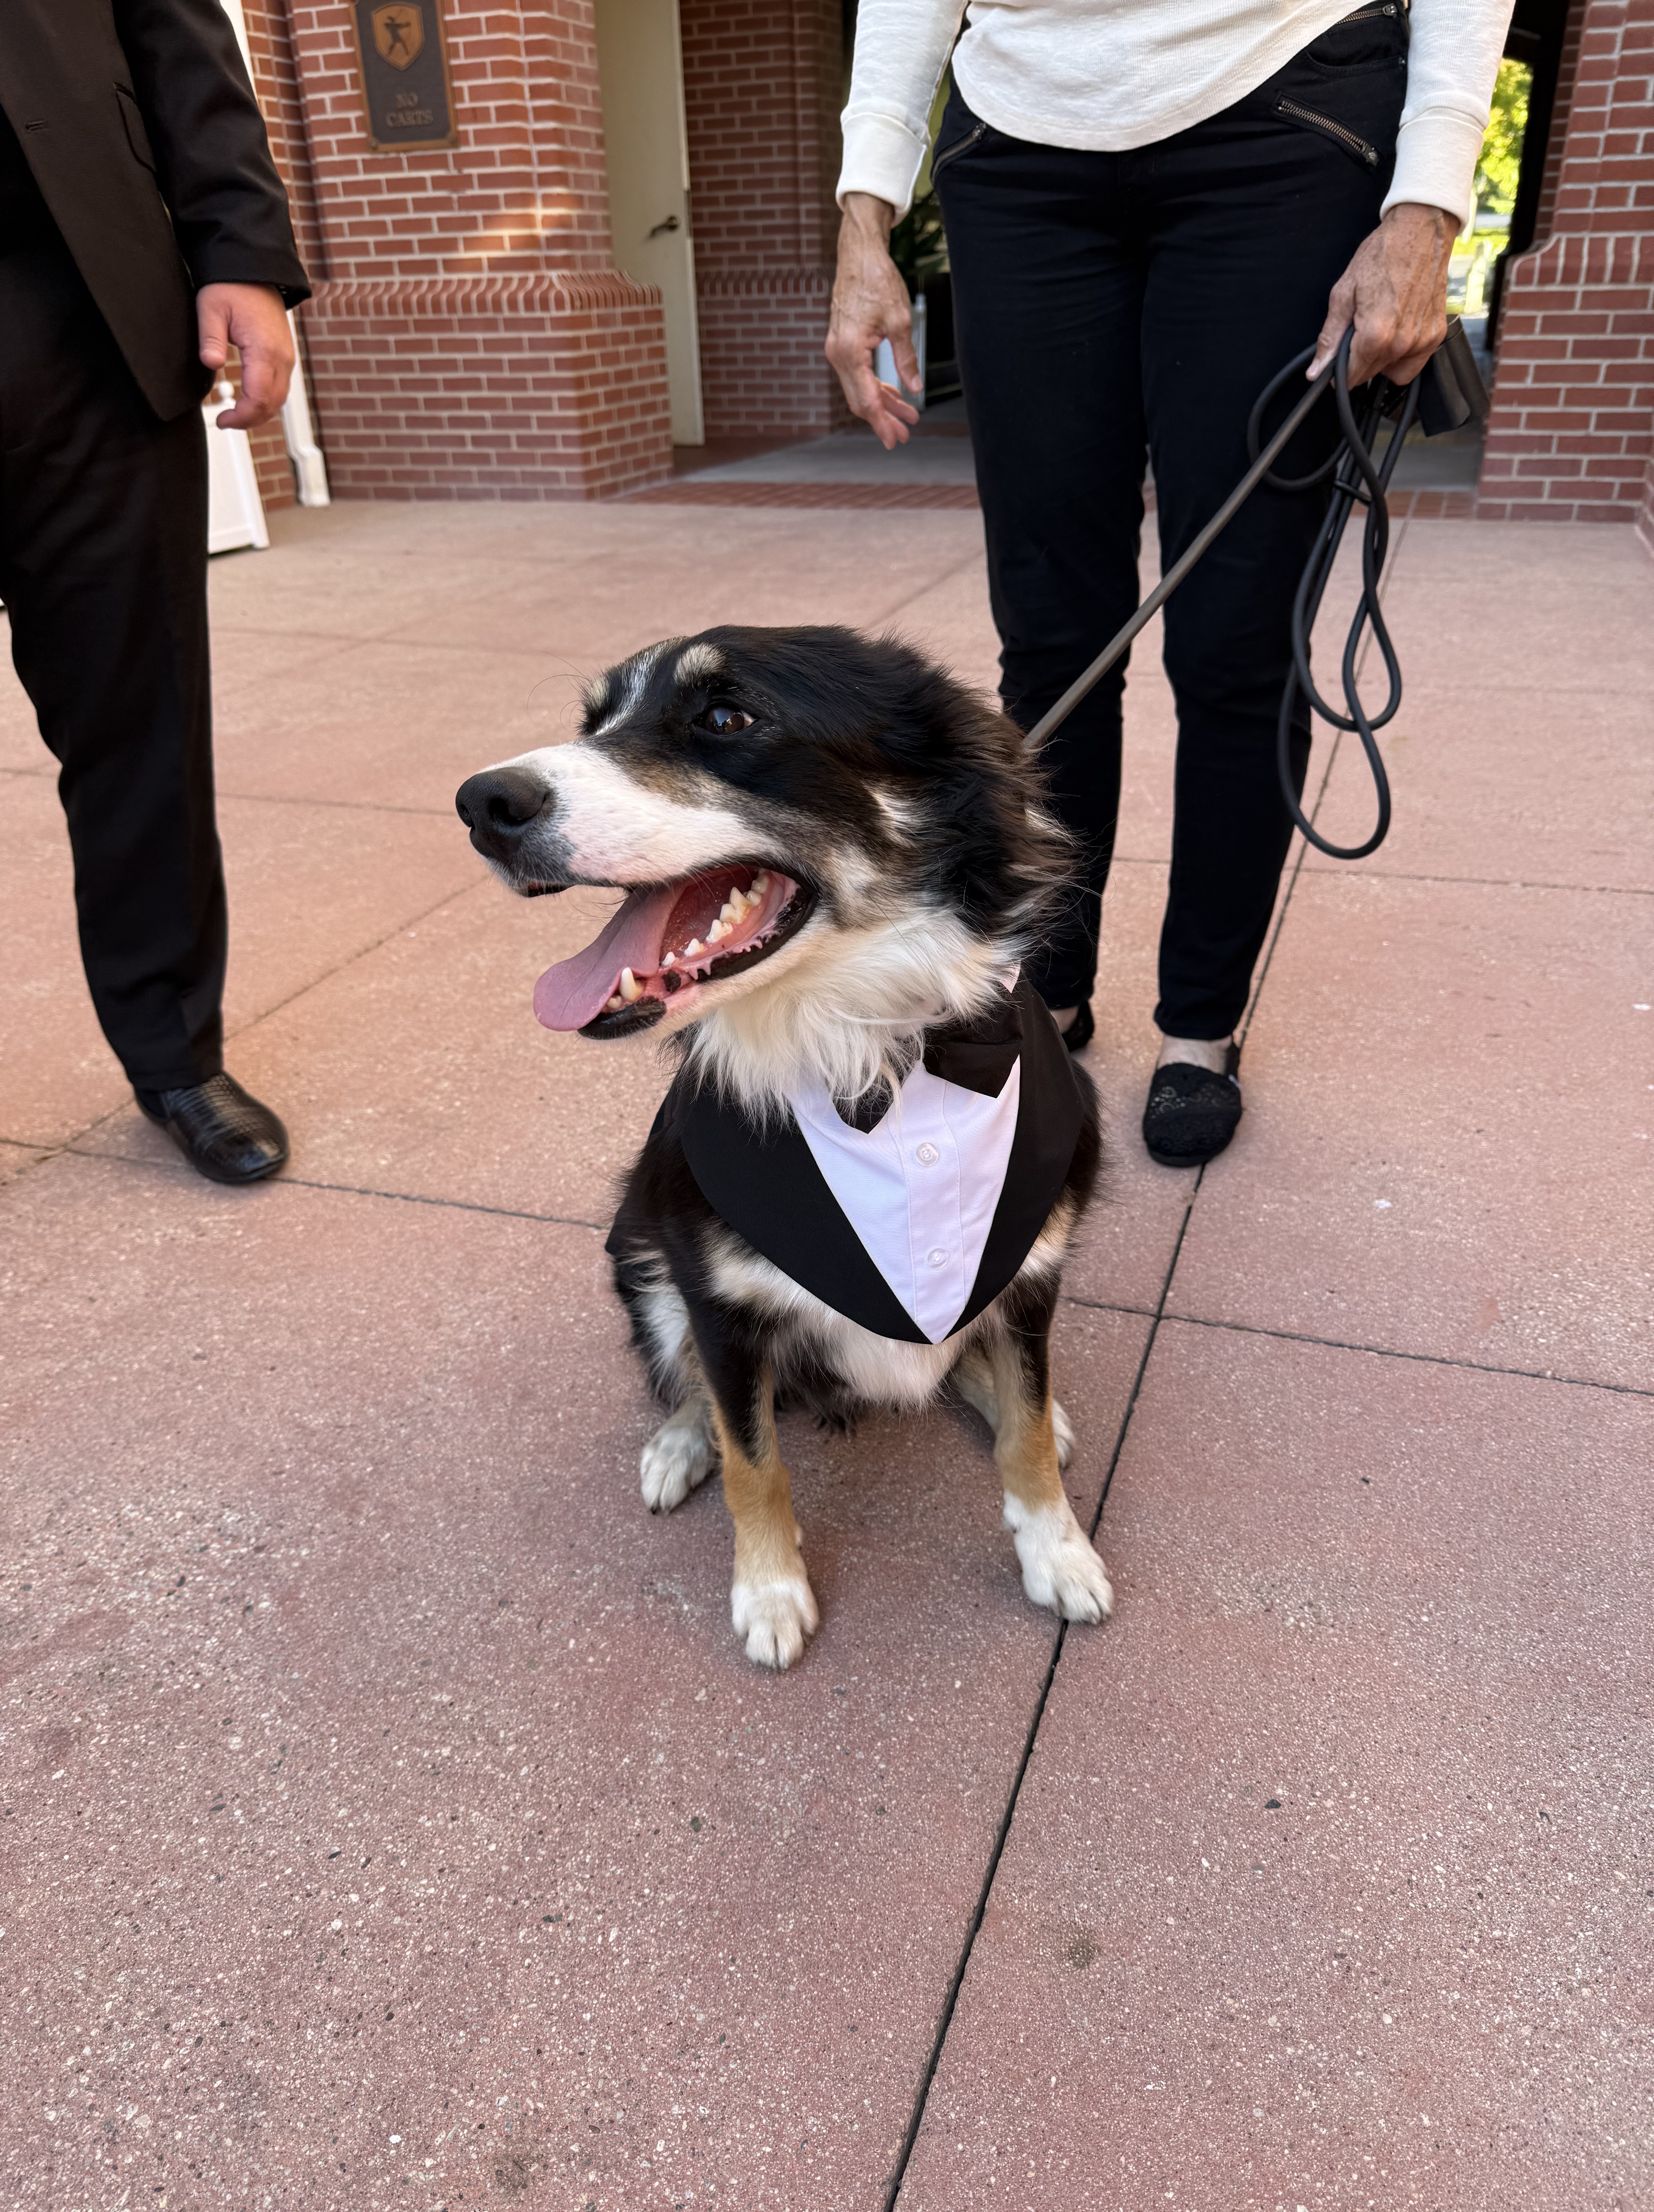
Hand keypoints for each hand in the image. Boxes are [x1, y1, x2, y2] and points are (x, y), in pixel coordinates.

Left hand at [197, 282, 294, 429]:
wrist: (254, 270)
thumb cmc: (230, 286)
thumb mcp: (211, 308)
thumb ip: (211, 338)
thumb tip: (211, 364)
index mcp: (265, 350)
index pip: (258, 399)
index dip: (241, 417)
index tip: (221, 421)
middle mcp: (282, 358)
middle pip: (272, 405)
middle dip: (250, 420)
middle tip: (226, 422)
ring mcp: (287, 358)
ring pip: (279, 399)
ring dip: (259, 412)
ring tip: (236, 415)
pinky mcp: (285, 356)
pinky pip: (280, 387)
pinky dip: (266, 400)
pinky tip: (248, 400)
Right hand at [825, 192, 921, 449]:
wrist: (858, 255)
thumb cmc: (877, 281)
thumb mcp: (900, 321)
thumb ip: (906, 358)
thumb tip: (914, 389)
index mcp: (849, 352)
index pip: (866, 400)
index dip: (882, 423)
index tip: (894, 440)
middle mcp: (837, 354)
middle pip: (859, 400)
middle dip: (882, 419)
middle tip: (903, 435)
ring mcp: (837, 350)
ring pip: (859, 389)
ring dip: (882, 404)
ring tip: (906, 418)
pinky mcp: (842, 344)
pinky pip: (858, 374)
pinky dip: (875, 386)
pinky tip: (894, 395)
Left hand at [1310, 202, 1457, 388]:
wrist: (1419, 231)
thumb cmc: (1382, 255)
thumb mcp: (1343, 294)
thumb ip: (1330, 338)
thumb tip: (1317, 371)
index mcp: (1375, 334)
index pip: (1351, 377)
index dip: (1338, 372)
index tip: (1337, 359)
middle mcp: (1401, 343)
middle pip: (1371, 374)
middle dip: (1360, 360)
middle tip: (1360, 329)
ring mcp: (1422, 341)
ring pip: (1393, 371)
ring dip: (1382, 358)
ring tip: (1381, 327)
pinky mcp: (1437, 335)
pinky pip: (1415, 362)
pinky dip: (1404, 353)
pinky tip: (1399, 328)